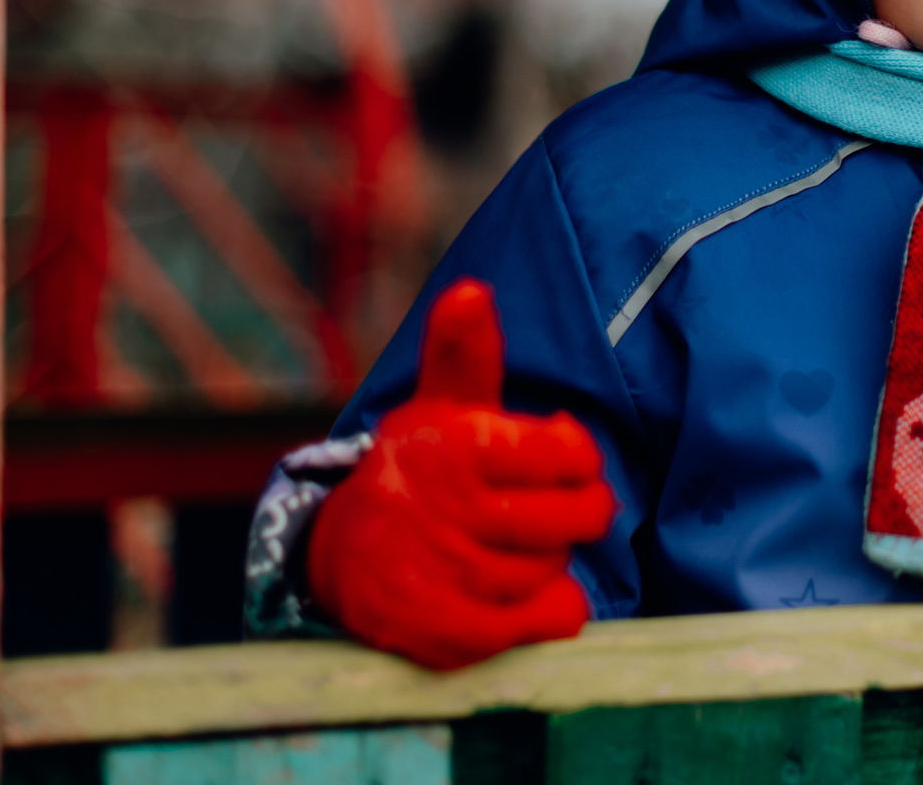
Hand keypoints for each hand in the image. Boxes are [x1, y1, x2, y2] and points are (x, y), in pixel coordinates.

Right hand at [308, 279, 615, 669]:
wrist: (344, 556)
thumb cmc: (419, 469)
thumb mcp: (440, 406)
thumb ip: (466, 351)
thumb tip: (471, 290)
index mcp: (456, 445)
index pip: (570, 451)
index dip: (577, 456)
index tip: (558, 454)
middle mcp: (447, 508)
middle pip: (576, 516)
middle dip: (579, 511)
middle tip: (558, 506)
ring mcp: (447, 574)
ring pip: (556, 568)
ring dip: (552, 560)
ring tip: (518, 543)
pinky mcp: (450, 633)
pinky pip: (546, 621)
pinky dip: (555, 609)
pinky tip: (532, 591)